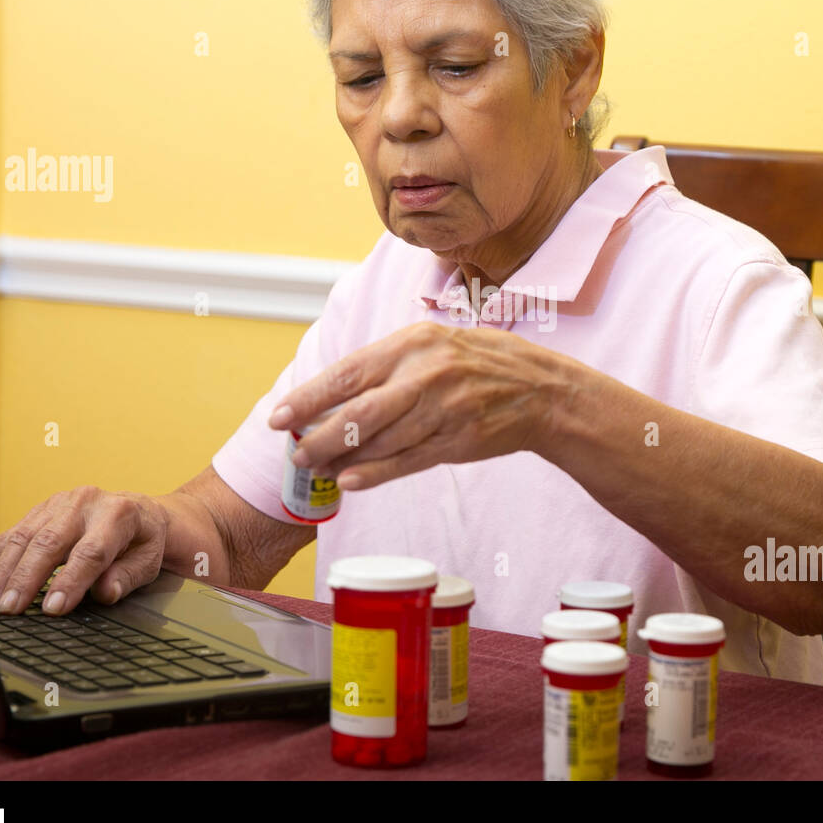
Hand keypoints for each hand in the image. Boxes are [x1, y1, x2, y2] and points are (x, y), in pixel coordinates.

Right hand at [0, 486, 167, 615]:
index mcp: (120, 514)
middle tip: (10, 609)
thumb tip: (104, 592)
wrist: (136, 511)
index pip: (91, 552)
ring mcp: (60, 502)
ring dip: (3, 572)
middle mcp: (87, 502)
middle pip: (50, 541)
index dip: (70, 581)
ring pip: (24, 536)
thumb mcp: (147, 562)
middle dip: (27, 578)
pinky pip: (12, 534)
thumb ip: (126, 578)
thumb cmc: (142, 541)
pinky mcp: (41, 509)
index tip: (52, 609)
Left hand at [268, 321, 573, 489]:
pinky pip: (408, 460)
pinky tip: (351, 481)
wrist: (542, 390)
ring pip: (380, 440)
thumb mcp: (436, 344)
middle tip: (295, 451)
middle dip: (318, 434)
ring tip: (317, 469)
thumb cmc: (482, 364)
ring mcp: (444, 408)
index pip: (349, 372)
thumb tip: (336, 393)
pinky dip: (376, 472)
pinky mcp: (458, 440)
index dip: (309, 398)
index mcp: (414, 342)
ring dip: (342, 458)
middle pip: (358, 411)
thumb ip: (390, 364)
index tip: (280, 416)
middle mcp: (427, 373)